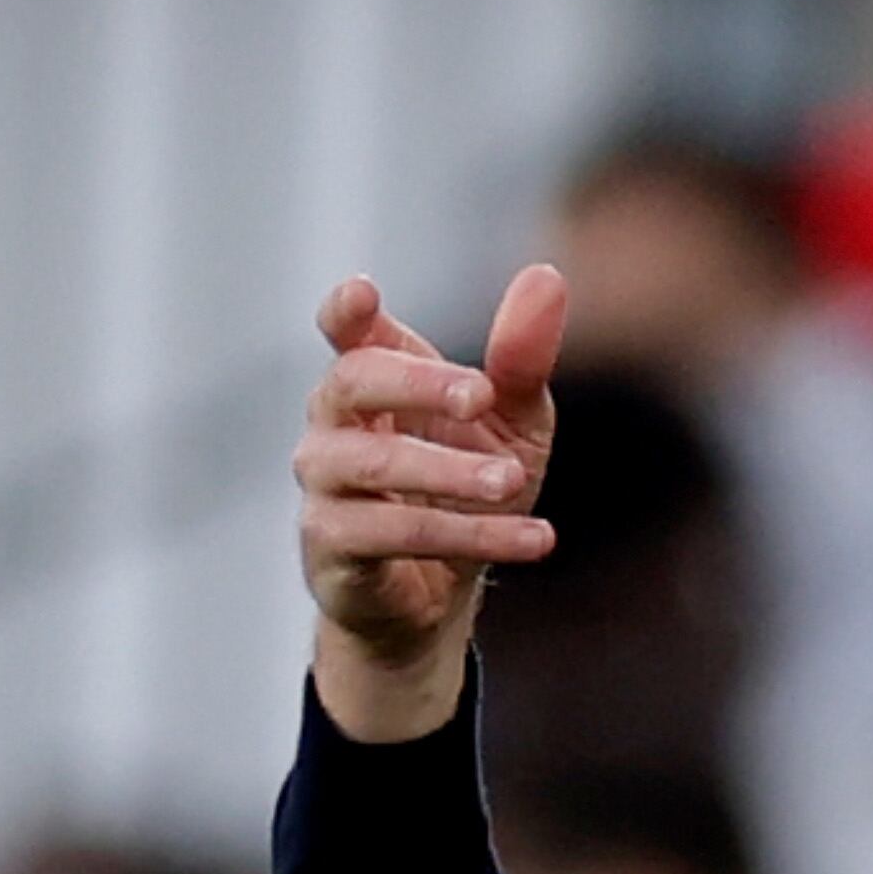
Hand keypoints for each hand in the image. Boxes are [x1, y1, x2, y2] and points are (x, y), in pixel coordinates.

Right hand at [296, 264, 567, 741]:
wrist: (437, 597)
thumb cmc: (466, 489)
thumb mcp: (511, 422)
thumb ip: (521, 358)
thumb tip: (547, 276)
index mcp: (373, 383)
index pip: (345, 336)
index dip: (346, 314)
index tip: (361, 294)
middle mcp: (333, 426)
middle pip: (351, 382)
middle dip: (417, 383)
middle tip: (481, 394)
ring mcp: (325, 486)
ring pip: (372, 464)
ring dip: (448, 471)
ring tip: (514, 481)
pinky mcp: (333, 548)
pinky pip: (396, 535)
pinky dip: (472, 536)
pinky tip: (536, 539)